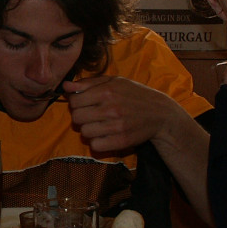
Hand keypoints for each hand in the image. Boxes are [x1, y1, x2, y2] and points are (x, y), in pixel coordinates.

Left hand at [67, 75, 211, 223]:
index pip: (74, 100)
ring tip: (99, 125)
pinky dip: (97, 142)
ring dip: (88, 130)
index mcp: (107, 91)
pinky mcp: (121, 141)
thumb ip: (89, 83)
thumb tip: (66, 86)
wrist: (160, 113)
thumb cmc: (134, 94)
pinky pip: (95, 146)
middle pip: (77, 118)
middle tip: (91, 115)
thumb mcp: (114, 81)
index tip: (84, 103)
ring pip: (84, 133)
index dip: (76, 103)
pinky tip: (105, 135)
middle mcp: (111, 108)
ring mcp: (116, 126)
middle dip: (81, 117)